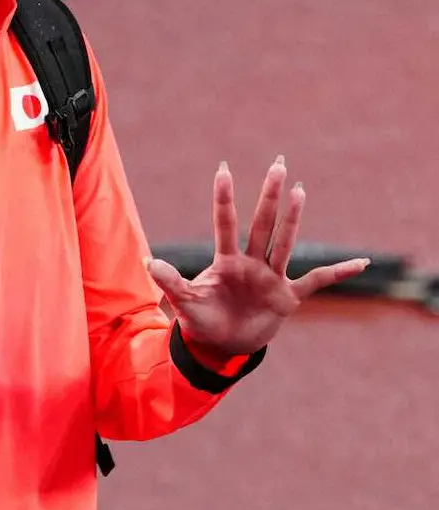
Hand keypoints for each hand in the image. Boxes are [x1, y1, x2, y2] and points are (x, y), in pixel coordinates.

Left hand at [146, 157, 369, 356]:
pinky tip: (361, 263)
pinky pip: (317, 281)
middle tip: (278, 164)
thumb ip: (171, 282)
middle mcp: (251, 263)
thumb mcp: (185, 302)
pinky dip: (338, 273)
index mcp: (225, 262)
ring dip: (293, 218)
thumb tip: (149, 263)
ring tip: (300, 190)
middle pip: (262, 224)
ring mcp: (270, 278)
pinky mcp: (287, 297)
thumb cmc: (201, 319)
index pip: (225, 224)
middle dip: (269, 195)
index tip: (223, 169)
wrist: (221, 345)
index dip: (224, 198)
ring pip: (285, 242)